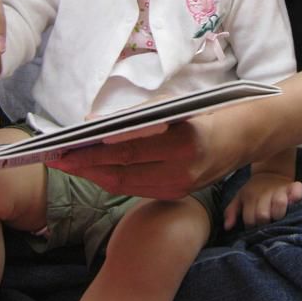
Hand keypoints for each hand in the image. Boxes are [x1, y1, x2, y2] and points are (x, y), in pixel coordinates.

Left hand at [49, 102, 253, 199]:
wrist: (245, 137)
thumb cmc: (209, 112)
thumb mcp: (177, 106)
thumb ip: (139, 117)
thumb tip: (96, 125)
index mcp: (182, 143)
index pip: (125, 152)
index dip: (91, 153)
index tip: (64, 148)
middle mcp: (181, 170)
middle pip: (120, 173)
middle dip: (84, 167)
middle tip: (56, 159)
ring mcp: (180, 187)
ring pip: (126, 186)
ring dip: (94, 176)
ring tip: (70, 165)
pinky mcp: (178, 194)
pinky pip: (138, 189)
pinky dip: (114, 180)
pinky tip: (96, 171)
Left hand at [223, 172, 301, 229]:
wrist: (270, 171)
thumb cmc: (254, 190)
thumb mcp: (240, 198)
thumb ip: (231, 211)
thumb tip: (227, 227)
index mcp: (250, 196)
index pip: (250, 220)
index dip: (252, 225)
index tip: (255, 223)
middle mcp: (264, 193)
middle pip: (263, 215)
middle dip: (265, 222)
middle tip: (267, 221)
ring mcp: (279, 190)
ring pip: (279, 205)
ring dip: (279, 213)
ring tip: (278, 216)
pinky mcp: (293, 186)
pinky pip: (297, 191)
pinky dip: (296, 195)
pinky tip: (295, 200)